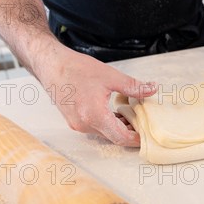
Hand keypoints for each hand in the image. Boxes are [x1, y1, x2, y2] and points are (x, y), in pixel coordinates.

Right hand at [35, 42, 155, 145]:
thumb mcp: (110, 76)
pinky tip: (116, 113)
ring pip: (104, 133)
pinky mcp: (74, 121)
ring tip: (131, 116)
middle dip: (129, 133)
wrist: (51, 65)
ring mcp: (77, 124)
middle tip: (144, 124)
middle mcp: (84, 124)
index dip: (136, 139)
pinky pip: (95, 128)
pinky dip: (107, 124)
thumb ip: (133, 86)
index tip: (147, 135)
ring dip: (118, 128)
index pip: (120, 137)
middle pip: (113, 137)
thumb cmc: (76, 69)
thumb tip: (152, 89)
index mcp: (94, 115)